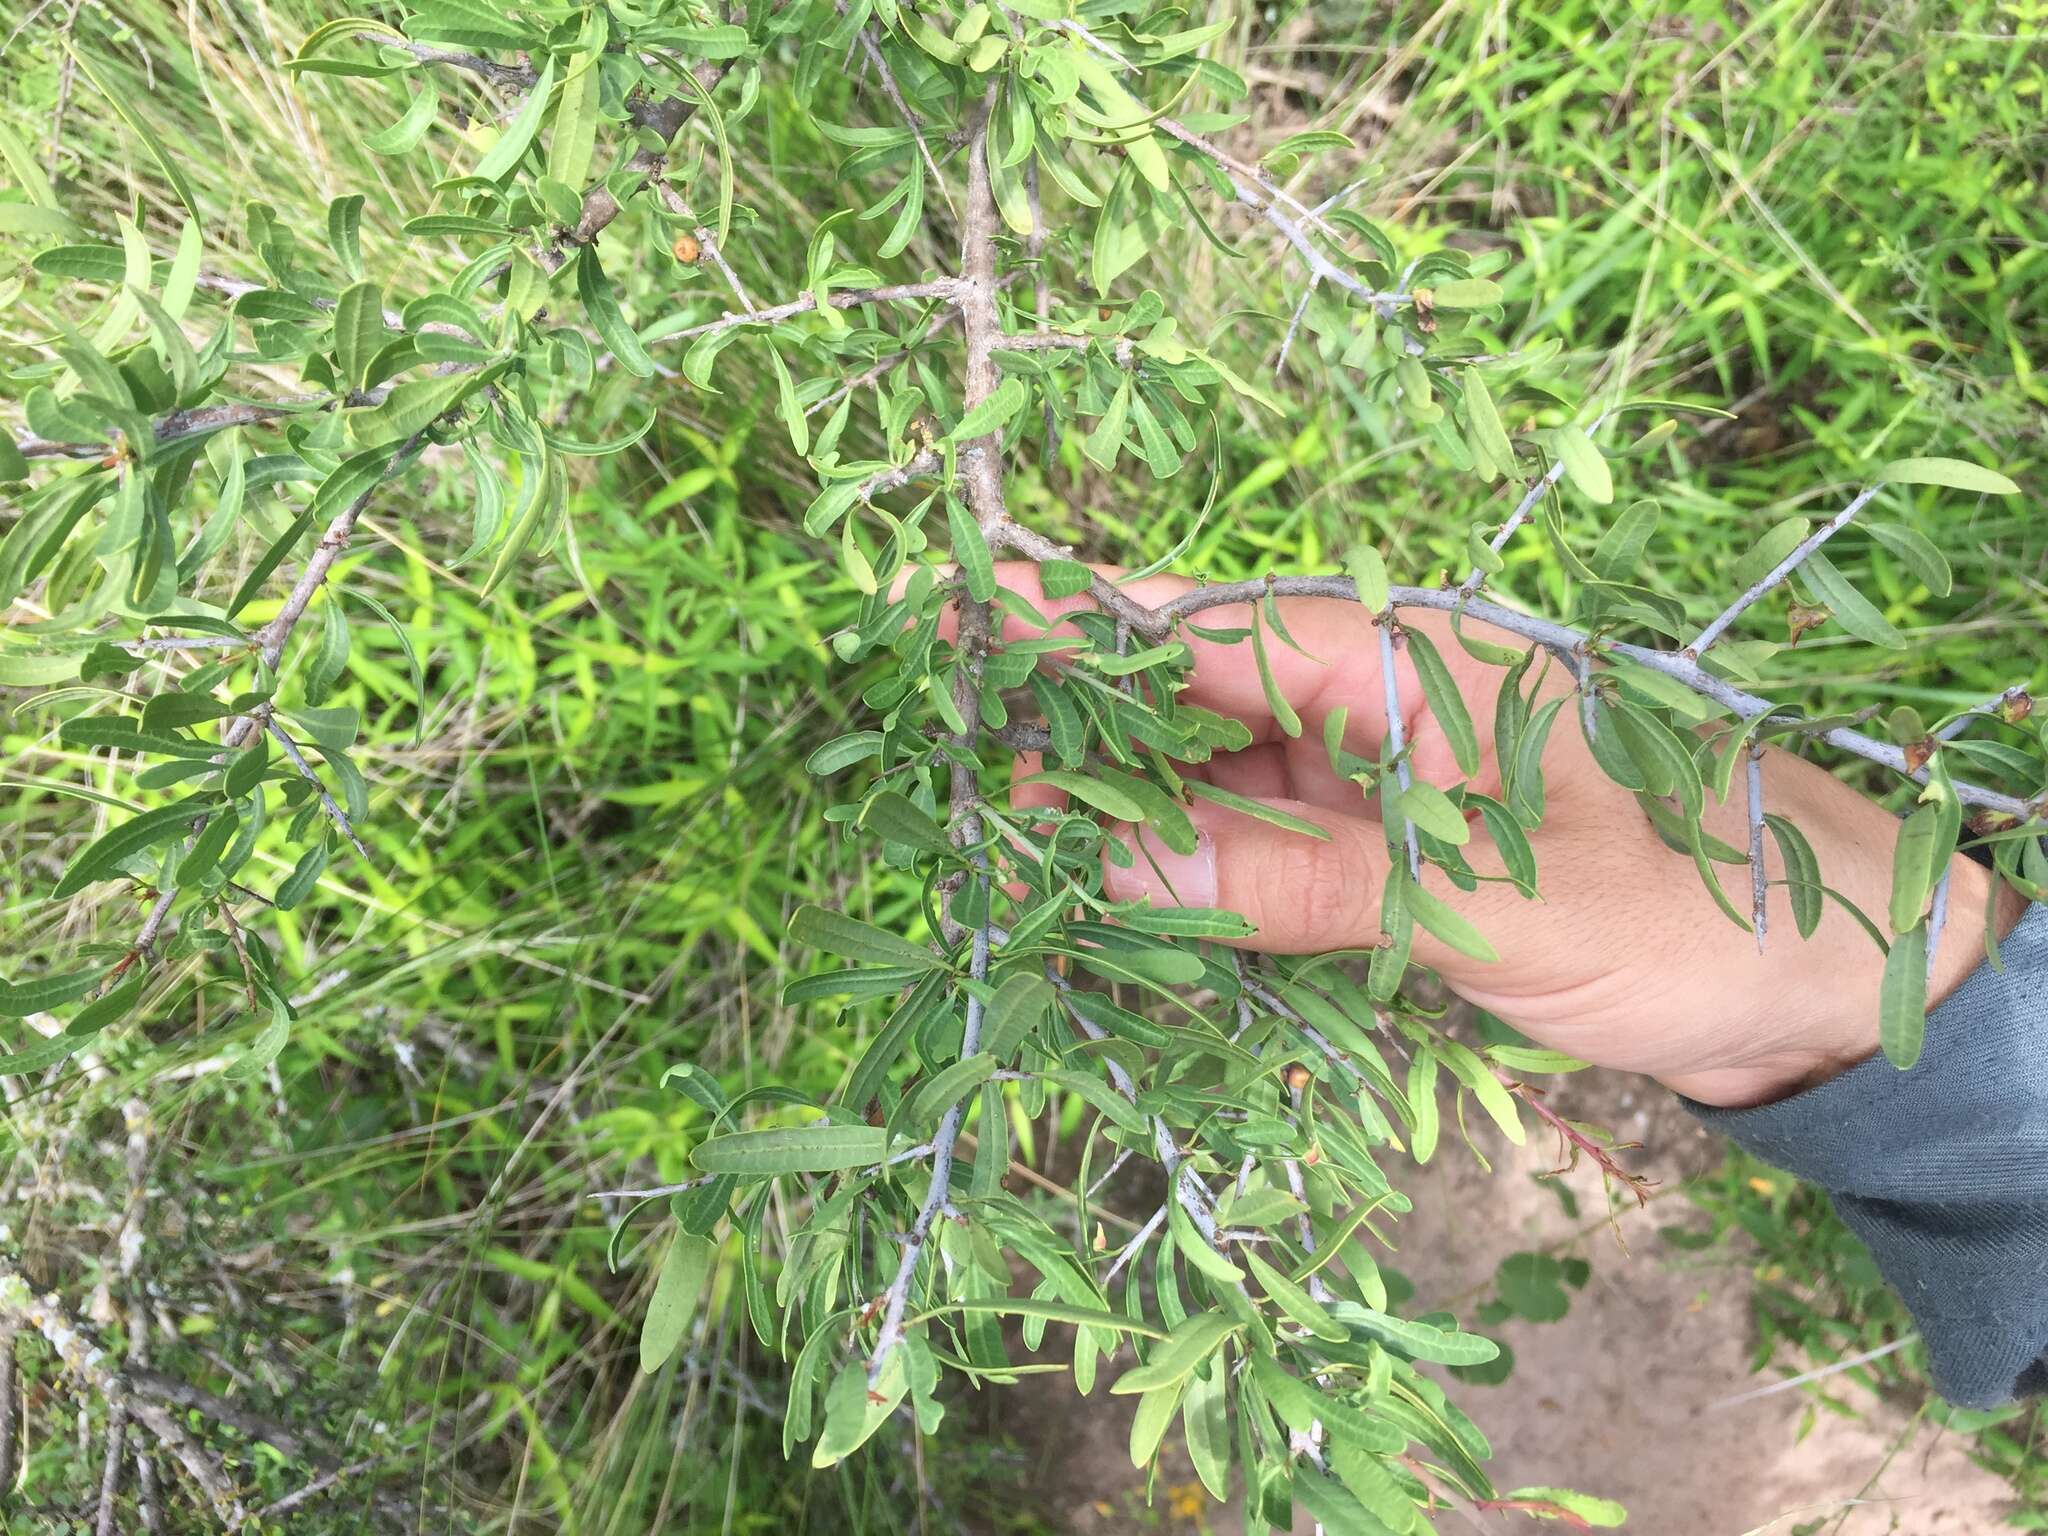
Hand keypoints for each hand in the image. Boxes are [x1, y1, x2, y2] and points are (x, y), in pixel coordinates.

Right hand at [979, 564, 2016, 1107]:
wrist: (1836, 977)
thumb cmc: (1698, 906)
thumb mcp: (1496, 899)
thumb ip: (1306, 883)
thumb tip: (1116, 870)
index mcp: (1413, 663)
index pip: (1211, 629)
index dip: (1079, 627)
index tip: (956, 613)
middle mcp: (1387, 701)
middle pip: (1198, 690)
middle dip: (1075, 717)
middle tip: (945, 749)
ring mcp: (1390, 777)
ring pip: (1223, 770)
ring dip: (1124, 803)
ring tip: (1002, 832)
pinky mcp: (1401, 849)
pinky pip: (1267, 842)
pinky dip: (1193, 868)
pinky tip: (1122, 894)